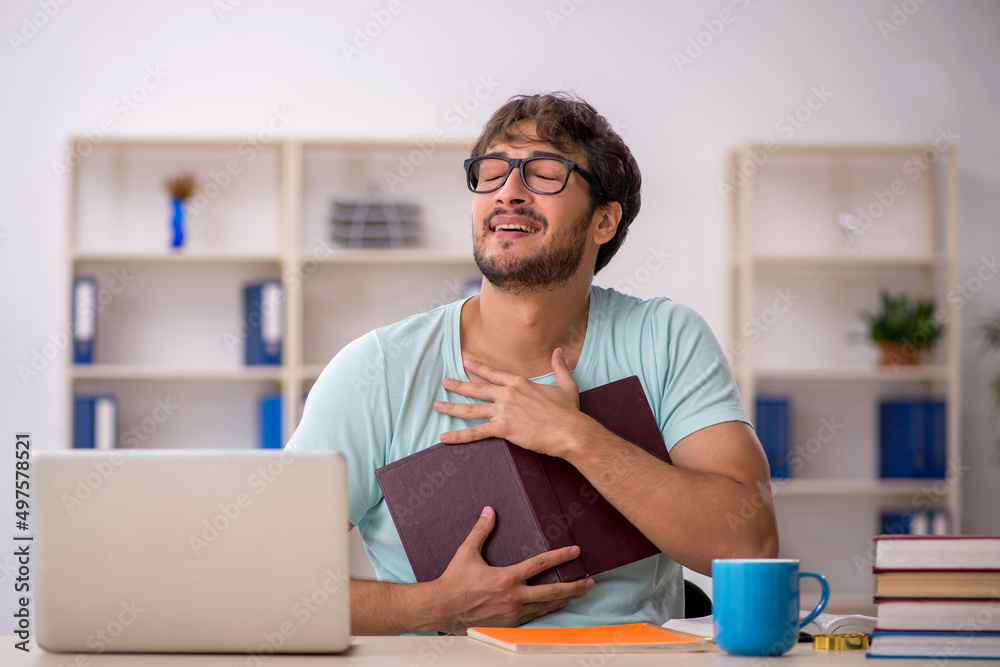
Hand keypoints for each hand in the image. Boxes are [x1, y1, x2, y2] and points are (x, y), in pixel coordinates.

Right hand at [429, 506, 592, 634]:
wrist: (442, 608)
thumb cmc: (454, 581)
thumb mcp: (467, 552)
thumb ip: (481, 531)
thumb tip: (489, 510)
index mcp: (507, 578)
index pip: (540, 564)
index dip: (560, 556)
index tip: (575, 551)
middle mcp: (514, 597)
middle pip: (551, 591)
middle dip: (573, 585)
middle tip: (590, 581)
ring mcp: (512, 613)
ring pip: (545, 606)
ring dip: (564, 598)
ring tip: (578, 593)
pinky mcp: (508, 623)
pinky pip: (534, 616)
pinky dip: (547, 610)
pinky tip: (555, 606)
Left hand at [433, 348, 594, 457]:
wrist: (570, 431)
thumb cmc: (569, 411)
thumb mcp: (566, 384)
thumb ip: (560, 366)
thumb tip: (560, 350)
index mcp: (520, 383)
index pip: (494, 373)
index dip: (479, 367)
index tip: (466, 361)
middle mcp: (508, 394)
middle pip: (478, 388)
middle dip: (459, 386)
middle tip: (445, 382)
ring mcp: (503, 411)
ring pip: (472, 409)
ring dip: (452, 408)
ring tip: (437, 406)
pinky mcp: (503, 428)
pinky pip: (476, 433)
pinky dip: (459, 436)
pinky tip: (444, 438)